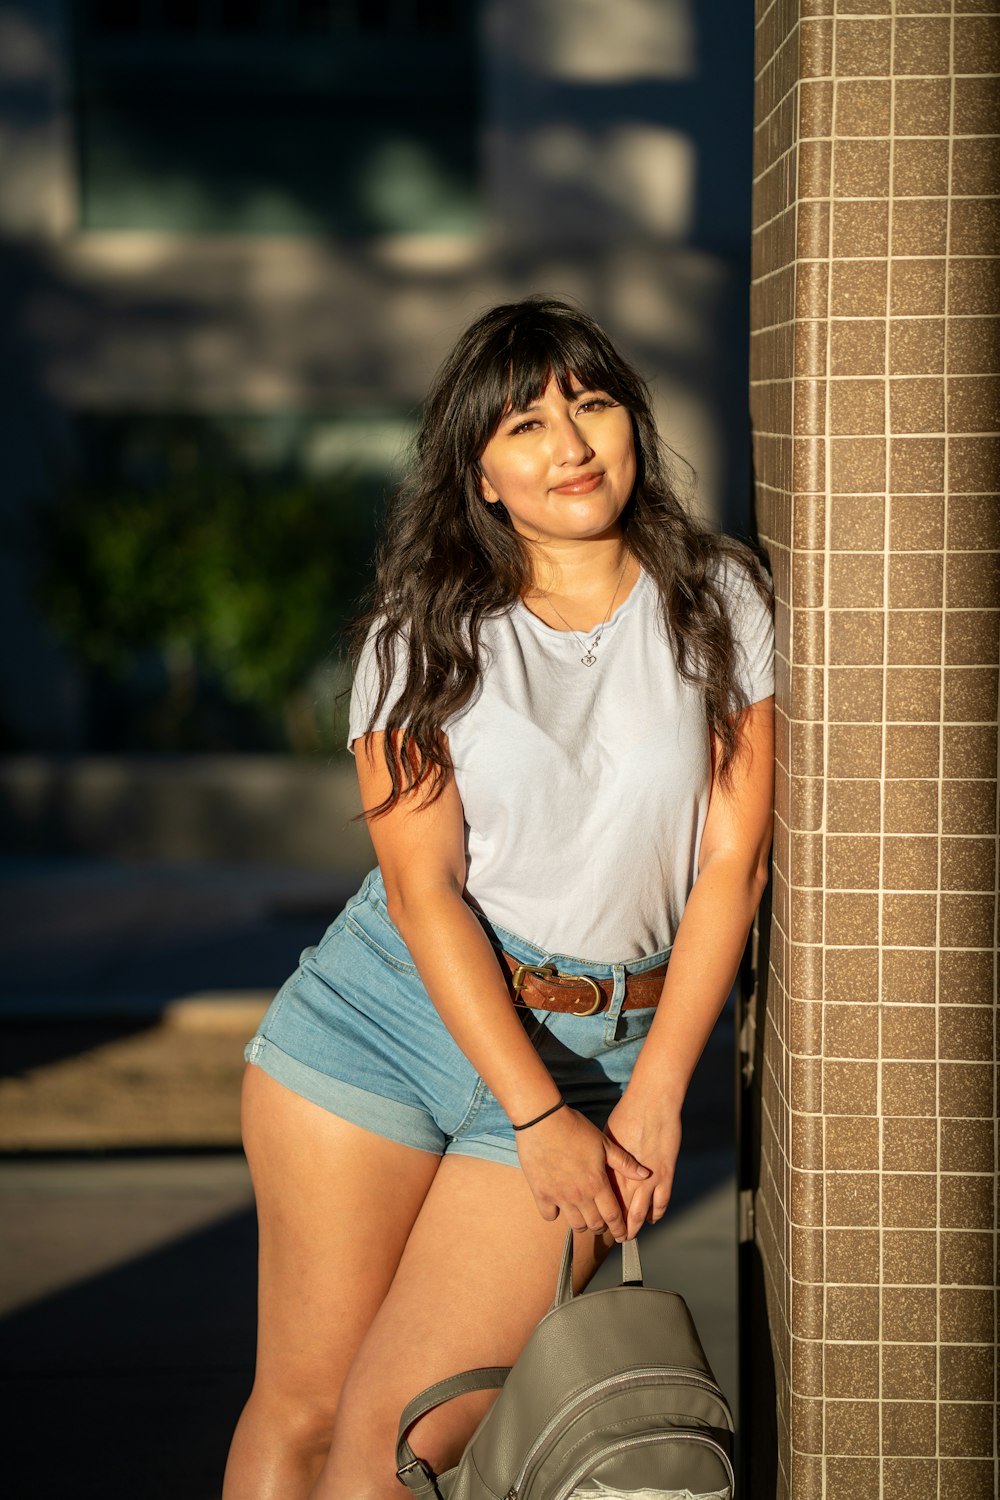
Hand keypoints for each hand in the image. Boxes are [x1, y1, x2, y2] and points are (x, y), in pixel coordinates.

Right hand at [515, 1106, 650, 1242]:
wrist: (542, 1120)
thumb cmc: (574, 1128)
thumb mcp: (603, 1142)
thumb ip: (624, 1162)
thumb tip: (645, 1174)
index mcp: (597, 1183)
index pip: (613, 1216)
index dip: (620, 1228)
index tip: (623, 1235)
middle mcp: (579, 1194)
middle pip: (595, 1224)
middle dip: (603, 1227)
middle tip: (604, 1224)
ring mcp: (559, 1196)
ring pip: (575, 1224)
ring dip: (582, 1224)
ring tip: (585, 1217)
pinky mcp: (541, 1193)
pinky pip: (549, 1216)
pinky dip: (555, 1214)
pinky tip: (559, 1205)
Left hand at [604, 1093, 681, 1238]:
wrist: (652, 1103)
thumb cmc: (626, 1114)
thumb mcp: (606, 1137)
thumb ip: (604, 1157)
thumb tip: (594, 1165)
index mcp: (612, 1169)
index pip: (604, 1200)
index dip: (600, 1214)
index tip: (595, 1223)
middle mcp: (628, 1178)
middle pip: (620, 1211)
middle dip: (615, 1228)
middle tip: (612, 1237)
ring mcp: (649, 1179)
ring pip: (639, 1213)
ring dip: (634, 1227)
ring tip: (628, 1236)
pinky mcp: (665, 1175)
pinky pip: (662, 1202)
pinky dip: (657, 1213)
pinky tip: (652, 1219)